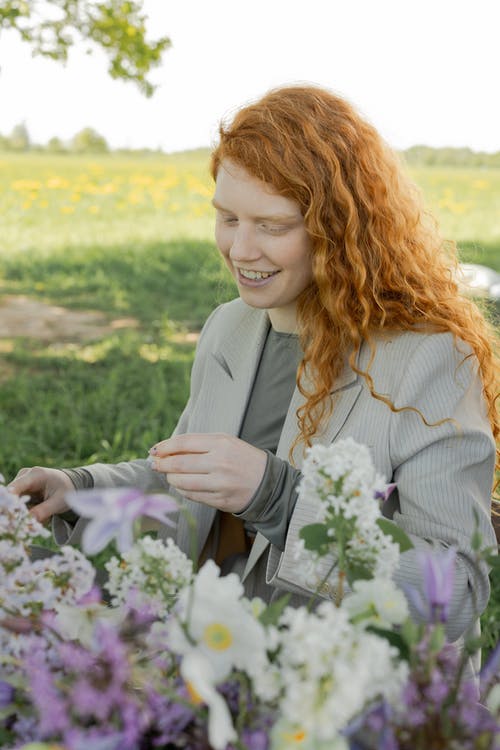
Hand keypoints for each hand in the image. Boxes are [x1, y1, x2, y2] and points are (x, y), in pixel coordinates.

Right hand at [7, 467, 73, 522]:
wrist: (69, 483)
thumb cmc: (66, 489)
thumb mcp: (59, 501)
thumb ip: (43, 511)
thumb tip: (27, 523)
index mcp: (35, 474)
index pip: (14, 488)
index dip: (10, 501)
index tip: (13, 515)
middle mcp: (24, 476)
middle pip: (11, 496)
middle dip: (19, 512)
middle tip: (31, 523)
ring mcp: (21, 483)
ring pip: (14, 503)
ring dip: (25, 513)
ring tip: (44, 515)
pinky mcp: (21, 490)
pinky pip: (18, 504)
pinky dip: (28, 512)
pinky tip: (42, 512)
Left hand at [149, 433, 266, 512]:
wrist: (268, 483)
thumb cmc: (242, 459)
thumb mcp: (226, 442)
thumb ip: (199, 443)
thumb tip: (167, 448)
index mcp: (221, 444)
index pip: (184, 443)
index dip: (165, 447)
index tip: (154, 450)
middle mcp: (220, 463)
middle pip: (180, 463)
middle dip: (162, 464)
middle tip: (154, 464)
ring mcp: (220, 484)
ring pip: (183, 482)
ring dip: (170, 478)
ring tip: (168, 475)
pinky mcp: (220, 501)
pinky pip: (193, 496)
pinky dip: (182, 490)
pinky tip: (181, 485)